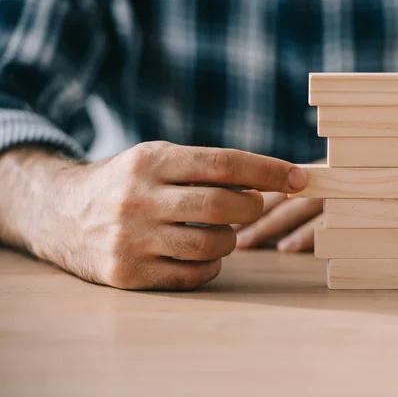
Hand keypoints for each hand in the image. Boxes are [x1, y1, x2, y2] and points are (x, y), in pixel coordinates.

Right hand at [2, 142, 306, 289]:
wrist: (59, 213)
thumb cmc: (126, 184)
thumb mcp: (155, 159)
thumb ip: (205, 168)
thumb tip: (269, 182)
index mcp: (150, 161)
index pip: (223, 163)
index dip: (268, 170)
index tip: (300, 178)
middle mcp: (138, 198)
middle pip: (222, 205)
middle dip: (253, 207)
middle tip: (255, 206)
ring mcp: (130, 238)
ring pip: (212, 245)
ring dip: (231, 240)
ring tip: (223, 231)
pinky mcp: (127, 273)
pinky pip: (193, 275)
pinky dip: (212, 266)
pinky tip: (204, 255)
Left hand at [232, 151, 397, 251]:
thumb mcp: (378, 188)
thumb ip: (344, 195)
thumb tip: (304, 221)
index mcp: (345, 167)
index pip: (294, 182)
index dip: (264, 197)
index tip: (235, 212)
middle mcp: (350, 172)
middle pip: (293, 193)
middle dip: (259, 214)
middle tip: (232, 232)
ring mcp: (365, 187)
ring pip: (308, 207)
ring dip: (276, 227)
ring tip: (249, 242)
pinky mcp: (381, 205)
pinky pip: (339, 221)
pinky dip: (312, 235)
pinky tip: (290, 249)